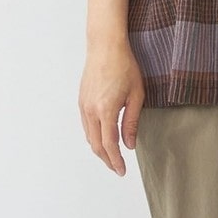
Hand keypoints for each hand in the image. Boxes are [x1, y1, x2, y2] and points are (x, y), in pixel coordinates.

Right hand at [79, 41, 144, 176]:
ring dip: (99, 149)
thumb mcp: (136, 95)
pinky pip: (86, 126)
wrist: (105, 46)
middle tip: (118, 169)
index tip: (122, 171)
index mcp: (106, 110)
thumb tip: (129, 145)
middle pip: (96, 144)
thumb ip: (132, 122)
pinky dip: (94, 137)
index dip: (115, 161)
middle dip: (107, 159)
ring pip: (89, 136)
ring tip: (112, 157)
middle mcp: (90, 110)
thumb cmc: (124, 66)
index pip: (109, 144)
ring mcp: (83, 106)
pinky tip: (103, 139)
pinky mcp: (81, 101)